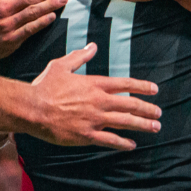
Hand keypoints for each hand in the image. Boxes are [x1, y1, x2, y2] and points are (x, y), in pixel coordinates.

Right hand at [26, 43, 161, 149]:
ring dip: (142, 125)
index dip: (142, 87)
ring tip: (154, 127)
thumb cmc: (44, 86)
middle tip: (159, 113)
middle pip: (130, 104)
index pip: (125, 84)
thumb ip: (80, 56)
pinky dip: (123, 143)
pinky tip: (132, 145)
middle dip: (147, 109)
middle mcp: (99, 101)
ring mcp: (94, 119)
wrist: (31, 108)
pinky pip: (110, 140)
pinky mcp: (86, 135)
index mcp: (94, 84)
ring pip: (125, 122)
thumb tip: (92, 46)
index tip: (155, 90)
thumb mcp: (61, 65)